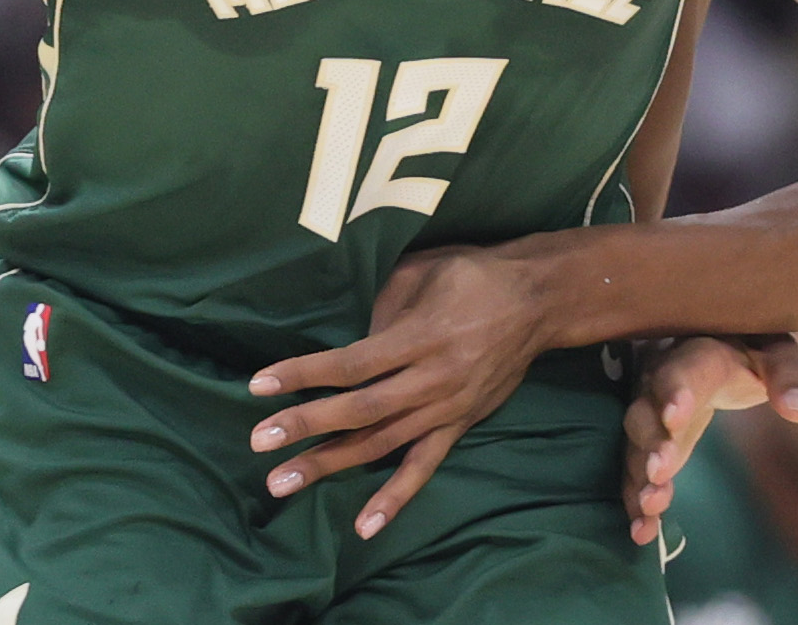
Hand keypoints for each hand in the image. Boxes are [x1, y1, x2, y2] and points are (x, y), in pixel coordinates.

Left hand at [245, 245, 549, 539]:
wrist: (538, 301)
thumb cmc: (472, 276)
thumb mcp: (423, 271)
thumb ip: (382, 306)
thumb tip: (346, 345)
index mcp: (420, 336)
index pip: (351, 363)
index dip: (304, 375)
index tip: (259, 385)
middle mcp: (432, 379)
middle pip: (360, 410)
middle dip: (306, 426)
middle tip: (260, 441)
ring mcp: (446, 408)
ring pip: (381, 444)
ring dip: (331, 464)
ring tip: (283, 482)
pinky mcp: (459, 425)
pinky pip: (423, 467)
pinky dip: (395, 498)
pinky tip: (364, 527)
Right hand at [621, 334, 797, 544]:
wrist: (716, 343)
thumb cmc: (749, 348)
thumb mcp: (775, 352)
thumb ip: (786, 376)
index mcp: (698, 355)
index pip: (686, 370)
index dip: (678, 392)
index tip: (675, 418)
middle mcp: (660, 380)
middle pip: (648, 410)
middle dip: (651, 442)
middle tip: (659, 472)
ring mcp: (649, 410)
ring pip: (635, 443)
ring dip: (638, 476)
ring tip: (648, 507)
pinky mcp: (648, 438)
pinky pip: (635, 466)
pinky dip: (635, 497)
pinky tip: (643, 531)